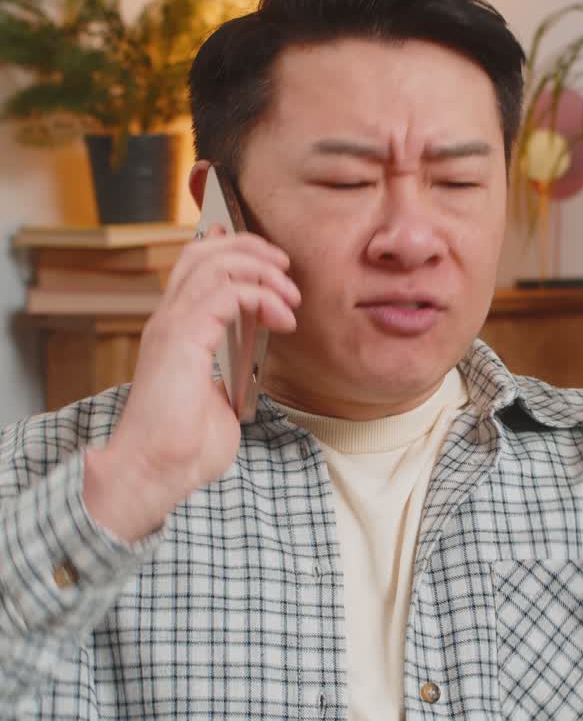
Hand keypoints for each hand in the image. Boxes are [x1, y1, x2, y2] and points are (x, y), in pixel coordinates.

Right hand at [83, 225, 299, 541]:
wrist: (155, 471)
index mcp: (173, 334)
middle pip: (204, 253)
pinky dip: (261, 297)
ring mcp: (172, 327)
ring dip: (262, 271)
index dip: (233, 253)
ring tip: (290, 296)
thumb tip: (243, 381)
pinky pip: (227, 292)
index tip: (274, 267)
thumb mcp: (216, 405)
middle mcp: (168, 322)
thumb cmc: (181, 451)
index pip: (195, 269)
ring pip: (216, 263)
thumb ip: (227, 383)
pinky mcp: (183, 338)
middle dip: (251, 249)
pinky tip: (281, 319)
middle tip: (285, 268)